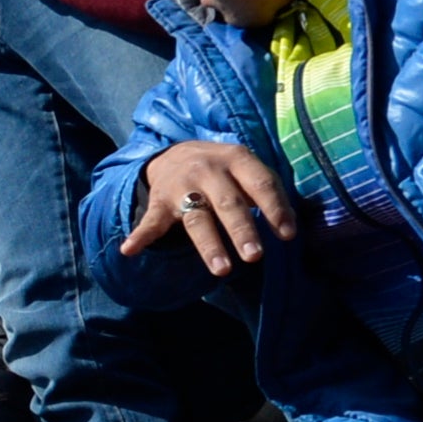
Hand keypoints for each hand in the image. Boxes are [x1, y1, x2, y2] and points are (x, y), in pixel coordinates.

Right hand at [119, 141, 298, 277]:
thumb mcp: (248, 169)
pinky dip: (140, 236)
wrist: (175, 152)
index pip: (260, 183)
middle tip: (255, 256)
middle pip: (228, 203)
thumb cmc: (225, 170)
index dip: (275, 208)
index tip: (287, 235)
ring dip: (209, 245)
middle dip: (242, 230)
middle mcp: (209, 169)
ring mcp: (182, 185)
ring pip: (197, 219)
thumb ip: (269, 192)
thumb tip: (292, 228)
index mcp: (237, 159)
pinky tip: (130, 250)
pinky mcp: (160, 201)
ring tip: (222, 269)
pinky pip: (152, 221)